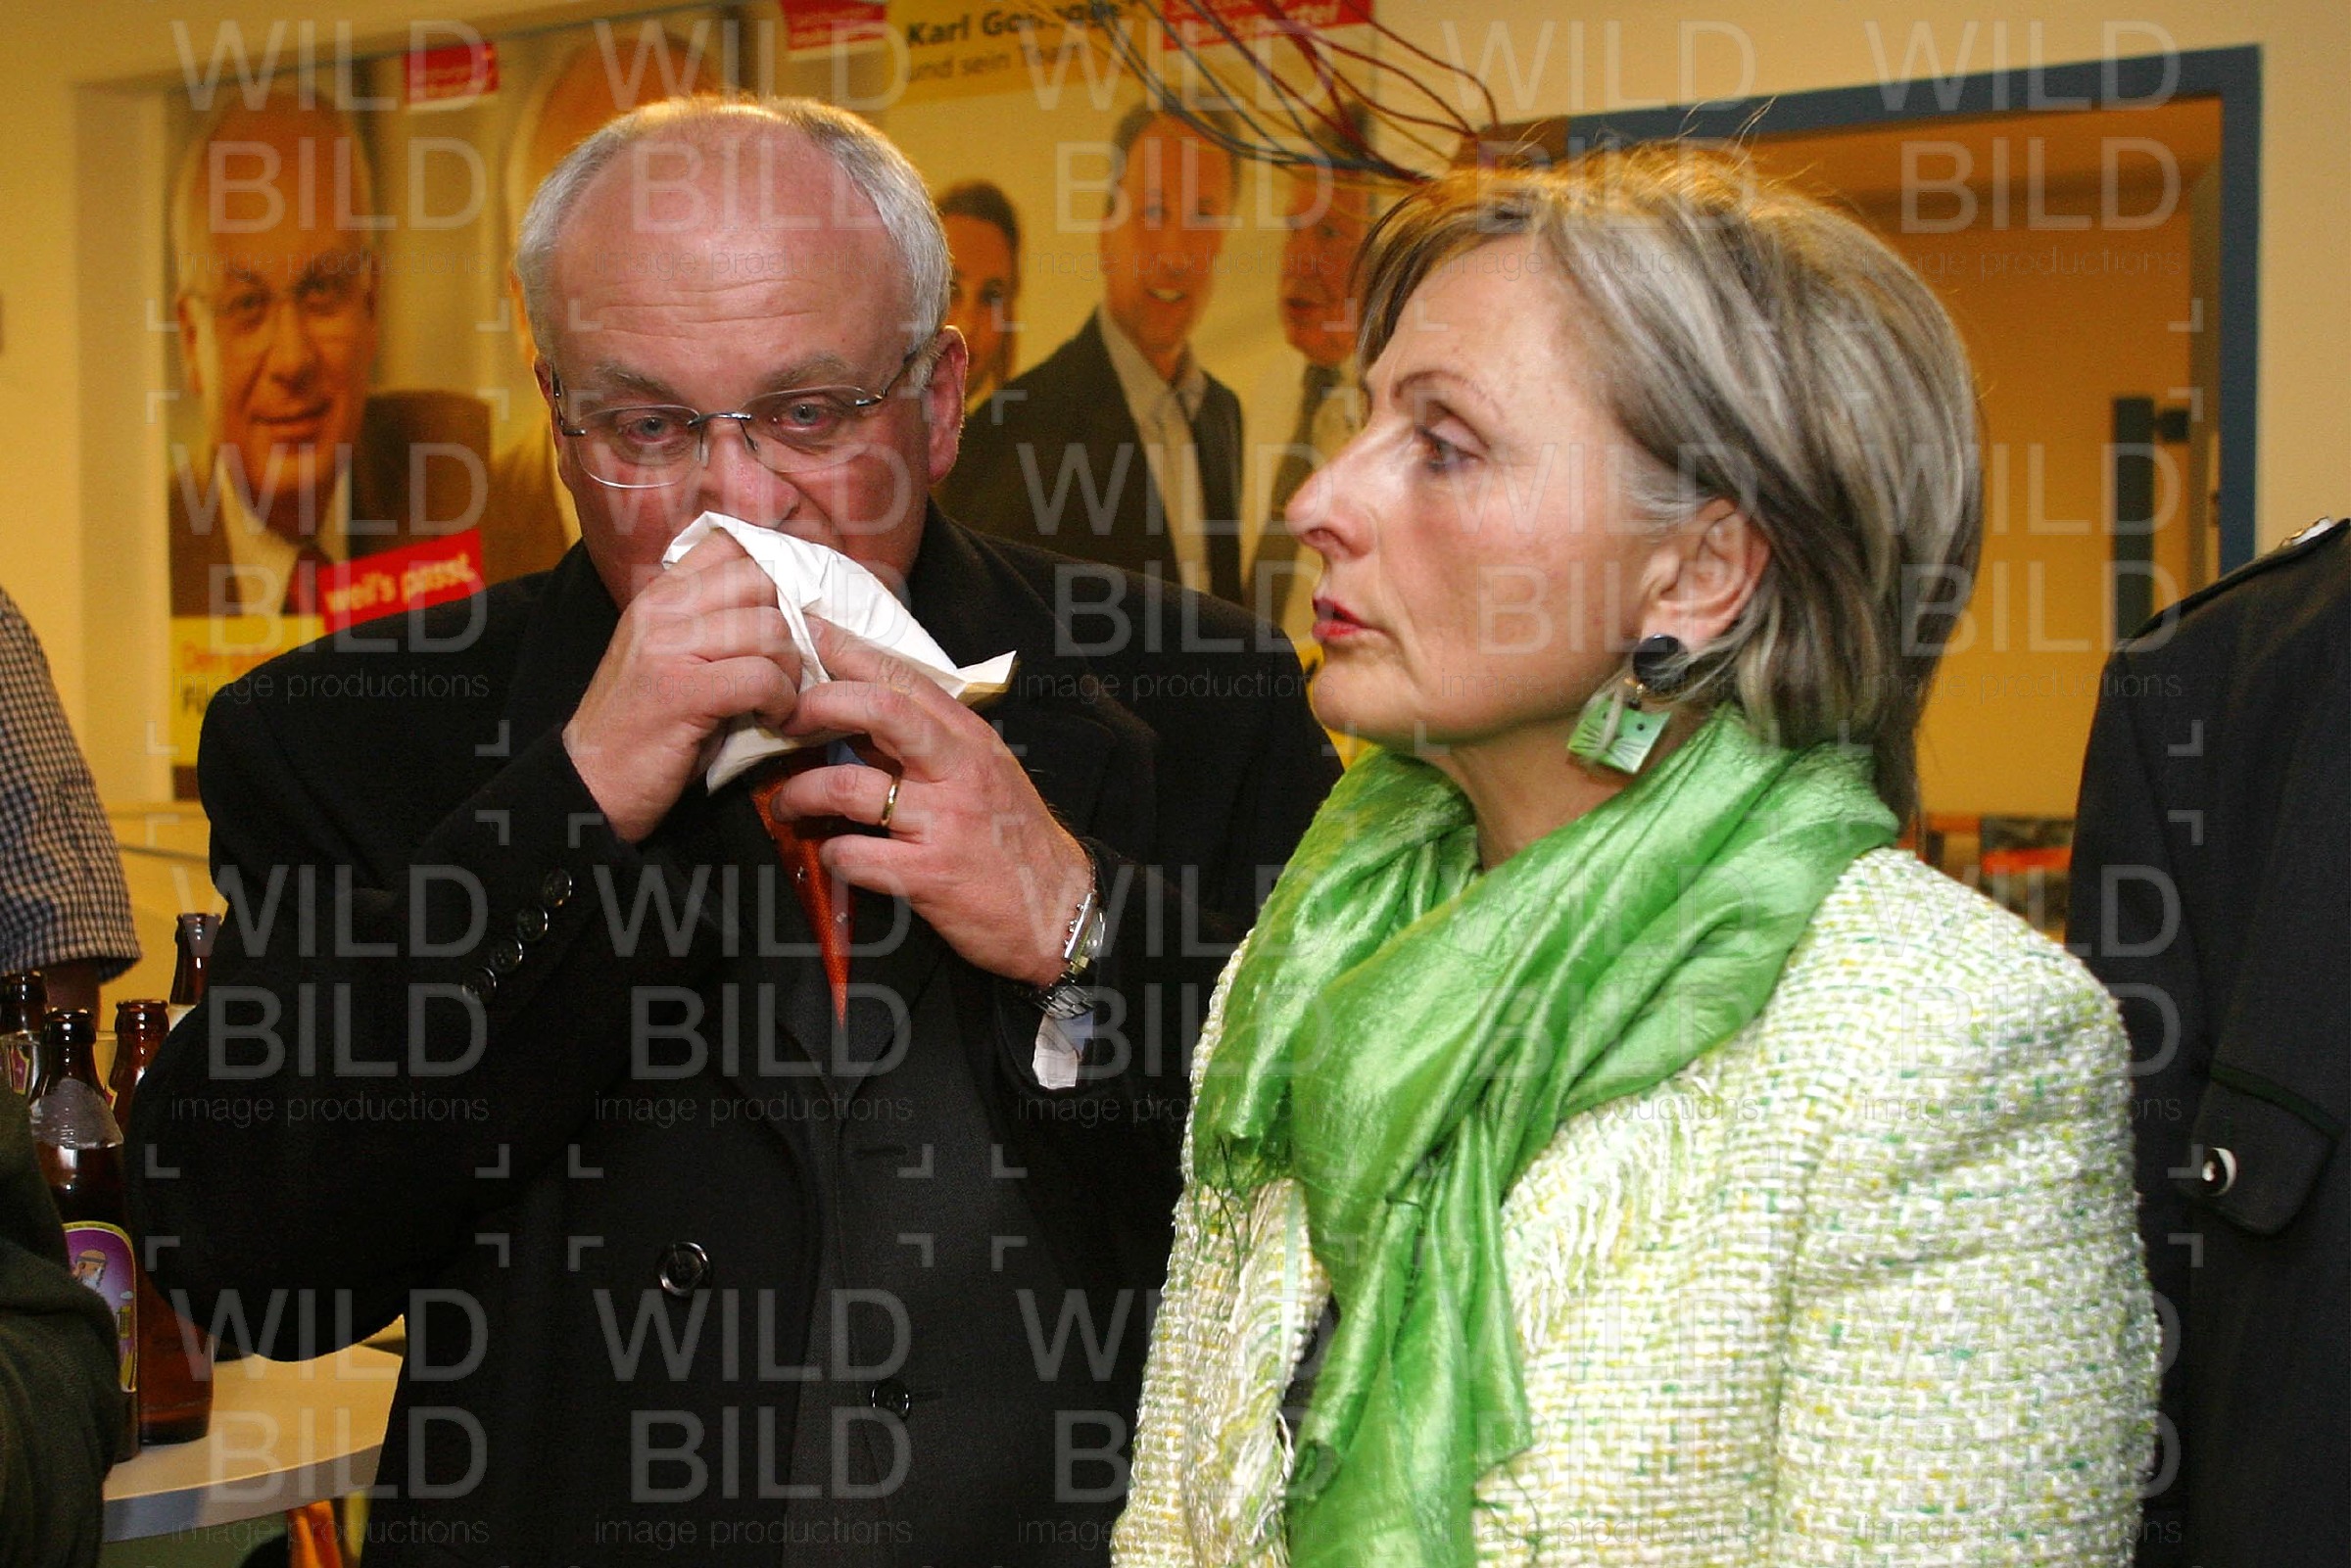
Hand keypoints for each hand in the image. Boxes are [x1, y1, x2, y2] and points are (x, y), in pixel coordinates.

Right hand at [563, 530, 802, 843]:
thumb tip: (791, 610)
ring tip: (777, 699)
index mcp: (659, 595)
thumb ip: (715, 624)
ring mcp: (668, 647)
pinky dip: (781, 702)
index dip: (774, 575)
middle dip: (790, 627)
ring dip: (790, 671)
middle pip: (761, 583)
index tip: (786, 616)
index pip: (731, 545)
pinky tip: (771, 719)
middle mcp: (661, 610)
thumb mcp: (673, 659)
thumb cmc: (646, 727)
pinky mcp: (681, 691)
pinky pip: (762, 677)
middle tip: (785, 668)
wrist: (591, 784)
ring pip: (770, 629)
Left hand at [766, 618, 1091, 985]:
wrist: (1061, 911)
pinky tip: (830, 853)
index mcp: (971, 740)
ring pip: (849, 787)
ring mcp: (944, 822)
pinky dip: (831, 853)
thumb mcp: (986, 775)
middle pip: (879, 711)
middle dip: (819, 705)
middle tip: (787, 719)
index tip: (811, 633)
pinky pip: (856, 855)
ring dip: (800, 791)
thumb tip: (860, 724)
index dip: (851, 651)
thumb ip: (930, 747)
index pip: (905, 678)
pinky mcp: (929, 875)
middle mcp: (958, 772)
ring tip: (786, 802)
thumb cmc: (1016, 841)